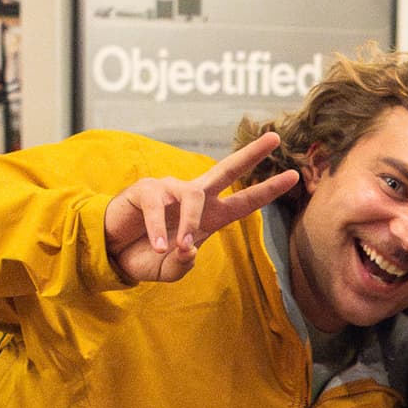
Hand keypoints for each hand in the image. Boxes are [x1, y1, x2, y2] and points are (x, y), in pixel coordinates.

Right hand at [103, 131, 299, 283]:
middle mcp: (193, 196)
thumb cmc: (147, 256)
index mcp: (209, 215)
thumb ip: (184, 264)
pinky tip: (159, 247)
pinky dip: (158, 230)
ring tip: (179, 248)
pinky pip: (157, 207)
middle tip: (275, 138)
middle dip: (251, 154)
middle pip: (227, 170)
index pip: (245, 201)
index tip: (294, 175)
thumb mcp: (170, 269)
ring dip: (188, 224)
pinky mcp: (145, 190)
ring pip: (192, 197)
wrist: (113, 252)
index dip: (268, 189)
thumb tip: (189, 248)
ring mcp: (170, 190)